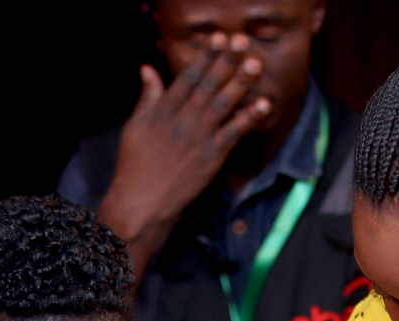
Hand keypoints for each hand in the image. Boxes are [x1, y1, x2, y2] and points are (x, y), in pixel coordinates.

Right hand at [97, 33, 268, 270]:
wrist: (142, 202)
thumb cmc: (135, 166)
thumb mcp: (135, 126)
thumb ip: (147, 97)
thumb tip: (147, 69)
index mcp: (162, 111)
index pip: (187, 77)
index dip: (205, 57)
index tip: (218, 40)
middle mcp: (182, 121)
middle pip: (208, 86)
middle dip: (226, 62)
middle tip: (242, 43)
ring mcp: (198, 139)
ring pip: (222, 105)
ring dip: (240, 84)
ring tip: (255, 65)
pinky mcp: (211, 157)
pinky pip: (234, 133)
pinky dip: (249, 118)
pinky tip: (264, 104)